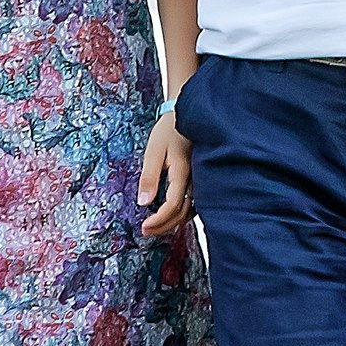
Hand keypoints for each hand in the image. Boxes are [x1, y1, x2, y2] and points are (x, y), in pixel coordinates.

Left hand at [139, 111, 193, 236]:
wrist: (187, 114)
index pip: (173, 205)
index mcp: (184, 171)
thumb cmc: (169, 130)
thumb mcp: (153, 150)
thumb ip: (148, 177)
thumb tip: (143, 203)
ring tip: (157, 226)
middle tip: (147, 231)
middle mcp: (197, 179)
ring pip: (192, 210)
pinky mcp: (202, 179)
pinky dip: (183, 213)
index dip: (159, 220)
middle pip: (184, 212)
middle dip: (165, 226)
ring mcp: (202, 180)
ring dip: (175, 222)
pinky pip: (196, 203)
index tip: (144, 226)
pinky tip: (172, 215)